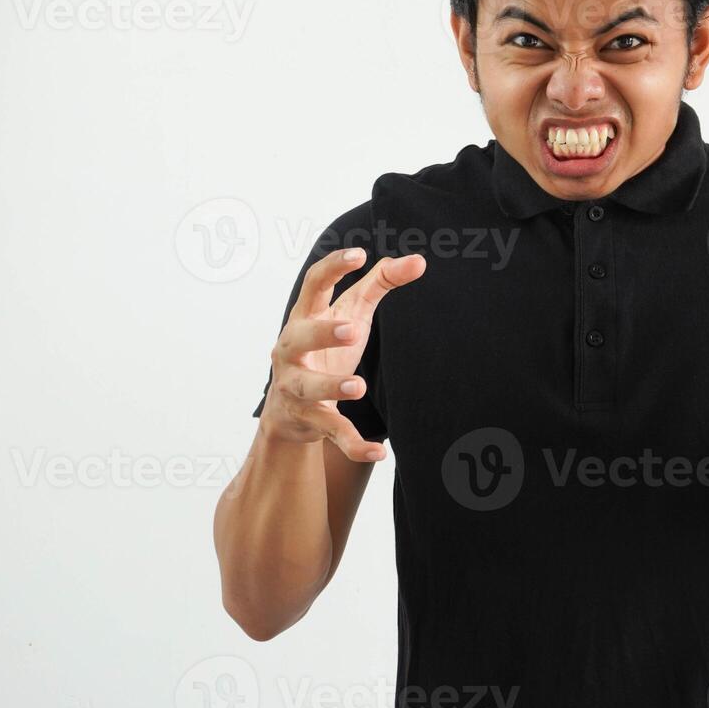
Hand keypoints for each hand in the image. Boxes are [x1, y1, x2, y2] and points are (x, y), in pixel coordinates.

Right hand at [260, 247, 425, 460]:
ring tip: (357, 386)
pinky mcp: (309, 420)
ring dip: (331, 387)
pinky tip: (379, 452)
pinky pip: (332, 432)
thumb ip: (380, 284)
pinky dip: (354, 445)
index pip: (312, 286)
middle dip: (323, 333)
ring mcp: (296, 387)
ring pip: (309, 388)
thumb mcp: (350, 313)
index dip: (332, 268)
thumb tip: (419, 260)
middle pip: (300, 337)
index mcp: (304, 317)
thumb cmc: (325, 348)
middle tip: (353, 328)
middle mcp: (291, 351)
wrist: (289, 410)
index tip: (358, 254)